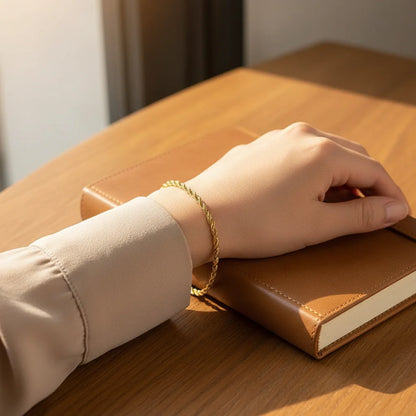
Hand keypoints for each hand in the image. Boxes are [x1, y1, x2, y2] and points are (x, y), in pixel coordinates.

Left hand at [150, 123, 408, 265]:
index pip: (373, 170)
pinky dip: (311, 171)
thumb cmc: (255, 223)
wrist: (199, 215)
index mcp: (322, 152)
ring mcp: (277, 138)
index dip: (390, 193)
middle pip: (351, 157)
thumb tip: (392, 208)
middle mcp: (302, 136)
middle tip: (368, 211)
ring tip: (335, 205)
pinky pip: (297, 154)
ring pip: (323, 153)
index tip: (397, 212)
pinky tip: (302, 191)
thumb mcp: (315, 225)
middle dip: (365, 184)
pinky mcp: (259, 147)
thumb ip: (359, 215)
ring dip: (338, 177)